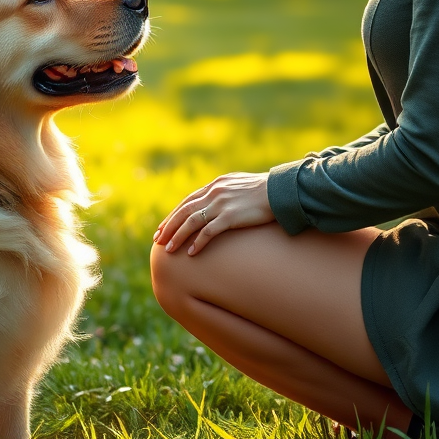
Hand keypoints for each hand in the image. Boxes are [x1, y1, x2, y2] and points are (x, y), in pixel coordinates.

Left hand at [153, 172, 274, 255]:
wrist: (280, 190)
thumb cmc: (264, 190)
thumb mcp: (239, 185)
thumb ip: (225, 191)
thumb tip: (217, 199)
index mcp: (215, 185)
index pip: (187, 201)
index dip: (173, 215)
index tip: (163, 227)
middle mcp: (214, 193)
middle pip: (184, 211)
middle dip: (169, 227)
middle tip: (158, 240)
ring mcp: (221, 204)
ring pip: (191, 222)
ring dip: (178, 236)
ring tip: (168, 251)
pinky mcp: (230, 217)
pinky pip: (208, 232)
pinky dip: (197, 243)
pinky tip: (191, 253)